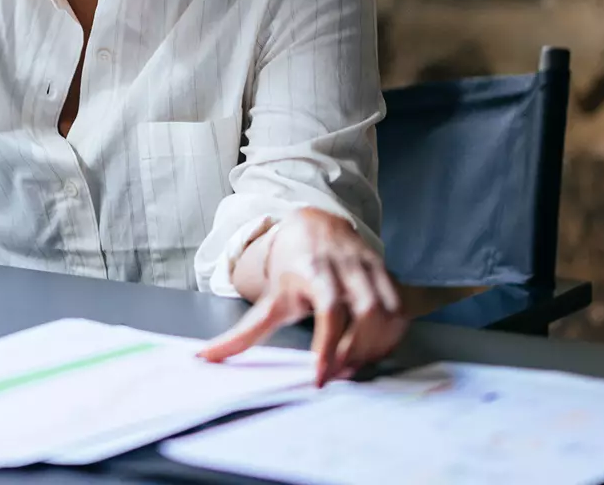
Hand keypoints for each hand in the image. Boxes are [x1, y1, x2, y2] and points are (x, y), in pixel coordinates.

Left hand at [197, 207, 405, 385]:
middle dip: (355, 349)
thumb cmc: (292, 267)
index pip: (329, 308)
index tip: (321, 377)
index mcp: (313, 271)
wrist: (316, 225)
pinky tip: (373, 351)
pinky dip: (391, 335)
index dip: (328, 345)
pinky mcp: (387, 274)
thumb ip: (243, 335)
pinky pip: (400, 309)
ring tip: (355, 365)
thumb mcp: (268, 298)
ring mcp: (370, 268)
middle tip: (340, 374)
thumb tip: (204, 359)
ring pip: (388, 310)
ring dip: (376, 345)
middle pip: (365, 310)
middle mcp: (345, 266)